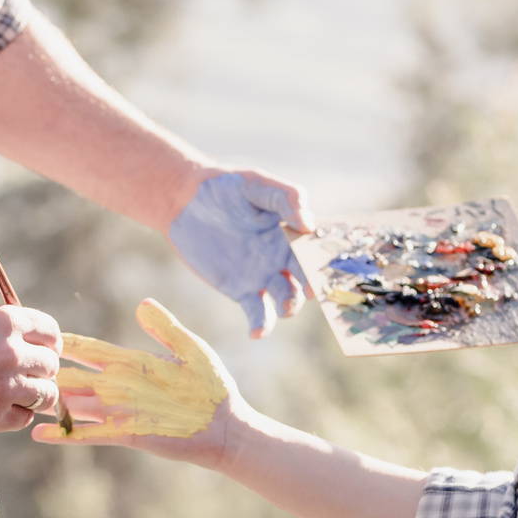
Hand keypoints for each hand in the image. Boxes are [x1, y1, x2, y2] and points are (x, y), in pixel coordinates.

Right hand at [0, 304, 61, 438]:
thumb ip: (1, 329)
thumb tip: (34, 342)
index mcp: (3, 321)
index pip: (51, 332)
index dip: (47, 344)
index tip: (40, 352)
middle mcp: (9, 352)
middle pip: (51, 365)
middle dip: (39, 371)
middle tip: (18, 376)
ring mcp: (3, 387)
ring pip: (45, 395)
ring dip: (31, 395)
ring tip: (6, 393)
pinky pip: (23, 418)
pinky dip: (14, 415)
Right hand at [32, 299, 243, 464]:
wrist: (225, 428)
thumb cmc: (212, 387)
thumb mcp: (191, 349)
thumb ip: (166, 328)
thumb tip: (142, 303)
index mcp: (132, 363)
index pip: (91, 350)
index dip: (68, 343)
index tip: (42, 334)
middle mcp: (119, 386)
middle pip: (75, 377)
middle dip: (50, 373)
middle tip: (18, 367)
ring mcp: (119, 411)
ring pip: (76, 405)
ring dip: (51, 402)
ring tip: (21, 398)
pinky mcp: (125, 433)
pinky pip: (90, 433)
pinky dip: (65, 435)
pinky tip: (40, 434)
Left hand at [168, 170, 312, 337]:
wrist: (186, 202)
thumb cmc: (227, 187)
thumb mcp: (257, 184)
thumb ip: (285, 199)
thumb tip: (309, 225)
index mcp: (294, 233)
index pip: (318, 251)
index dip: (326, 260)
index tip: (331, 268)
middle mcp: (284, 258)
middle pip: (308, 279)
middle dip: (315, 287)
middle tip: (315, 291)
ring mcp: (265, 276)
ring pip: (288, 299)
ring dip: (291, 305)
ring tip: (285, 306)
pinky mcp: (242, 291)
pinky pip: (258, 313)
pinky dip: (261, 326)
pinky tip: (256, 333)